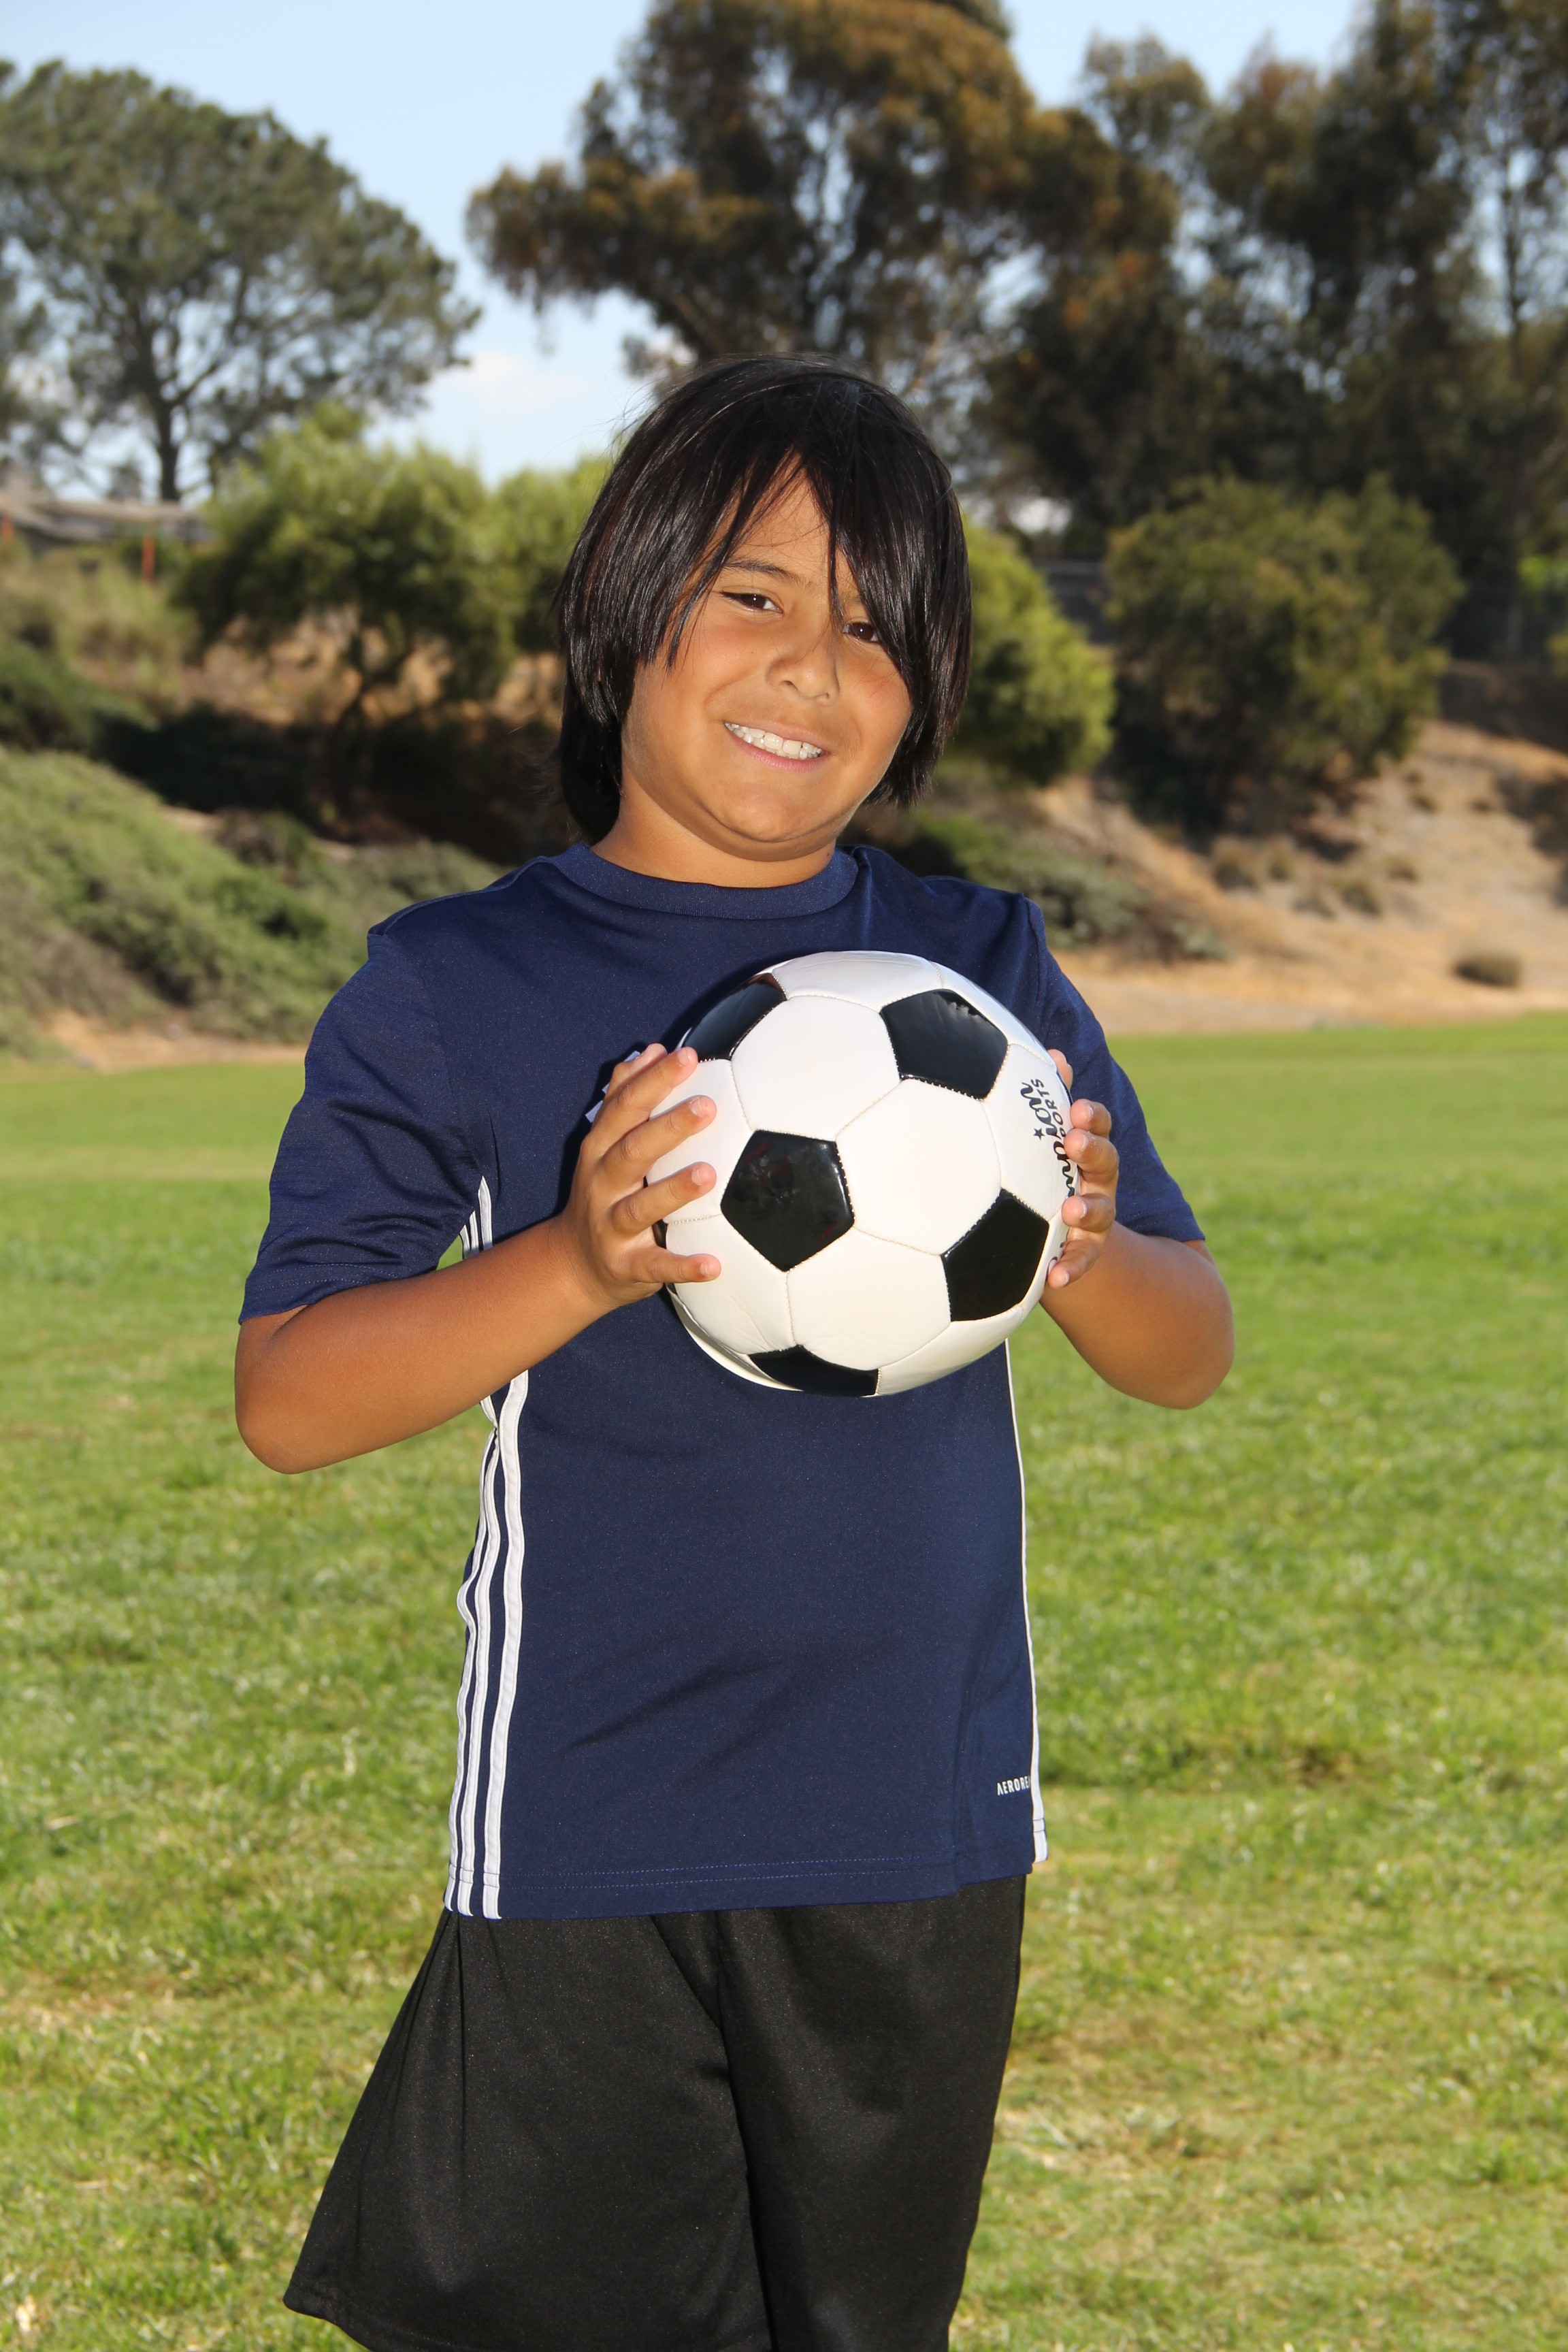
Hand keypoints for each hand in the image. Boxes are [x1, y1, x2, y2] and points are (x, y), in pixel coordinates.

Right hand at [555, 1044, 720, 1312]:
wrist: (572, 1265)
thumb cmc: (603, 1193)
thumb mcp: (604, 1145)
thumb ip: (624, 1097)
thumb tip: (651, 1050)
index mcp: (599, 1150)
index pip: (625, 1109)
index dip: (653, 1082)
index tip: (687, 1057)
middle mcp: (601, 1185)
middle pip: (632, 1152)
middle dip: (668, 1128)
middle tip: (707, 1107)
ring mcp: (611, 1227)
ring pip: (641, 1207)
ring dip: (673, 1191)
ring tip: (708, 1174)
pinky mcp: (626, 1266)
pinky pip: (656, 1267)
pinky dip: (683, 1266)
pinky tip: (714, 1265)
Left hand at [1044, 1050, 1117, 1289]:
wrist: (1058, 1229)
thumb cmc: (1045, 1171)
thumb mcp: (1047, 1137)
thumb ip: (1049, 1099)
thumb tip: (1053, 1054)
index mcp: (1088, 1149)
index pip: (1097, 1125)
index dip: (1092, 1116)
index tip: (1077, 1109)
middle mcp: (1099, 1180)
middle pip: (1106, 1162)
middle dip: (1094, 1150)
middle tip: (1074, 1143)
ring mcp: (1097, 1218)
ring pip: (1101, 1212)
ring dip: (1087, 1209)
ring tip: (1069, 1211)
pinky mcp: (1085, 1251)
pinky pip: (1081, 1262)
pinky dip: (1071, 1270)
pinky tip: (1054, 1281)